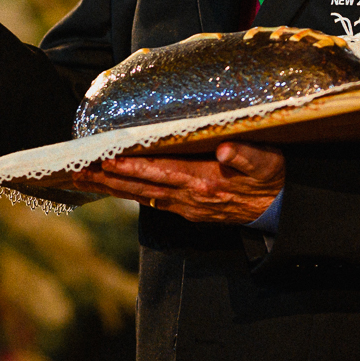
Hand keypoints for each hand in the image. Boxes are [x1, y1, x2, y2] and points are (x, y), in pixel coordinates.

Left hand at [68, 142, 284, 224]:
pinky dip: (130, 194)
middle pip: (141, 188)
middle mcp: (191, 198)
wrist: (282, 209)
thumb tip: (226, 148)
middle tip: (76, 173)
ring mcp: (188, 207)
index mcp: (206, 181)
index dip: (131, 167)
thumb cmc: (273, 178)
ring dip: (112, 189)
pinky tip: (114, 187)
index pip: (160, 172)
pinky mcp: (189, 212)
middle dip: (108, 180)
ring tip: (83, 180)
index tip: (105, 161)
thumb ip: (246, 155)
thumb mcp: (267, 162)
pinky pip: (153, 201)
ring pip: (142, 196)